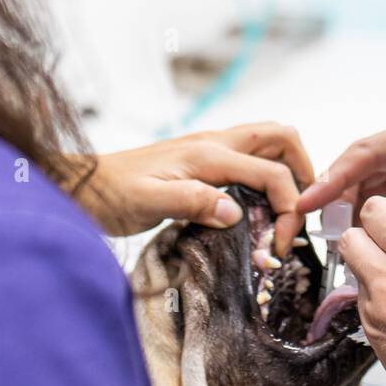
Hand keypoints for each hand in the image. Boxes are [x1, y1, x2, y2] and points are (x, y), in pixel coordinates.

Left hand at [68, 122, 311, 254]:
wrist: (82, 186)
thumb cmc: (111, 195)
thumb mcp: (149, 202)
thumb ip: (193, 203)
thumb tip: (235, 214)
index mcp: (209, 155)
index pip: (272, 173)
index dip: (289, 209)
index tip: (279, 246)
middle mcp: (215, 144)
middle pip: (281, 138)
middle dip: (302, 173)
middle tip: (298, 216)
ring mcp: (210, 149)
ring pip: (268, 146)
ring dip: (286, 174)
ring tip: (283, 214)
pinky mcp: (202, 161)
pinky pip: (248, 160)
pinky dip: (265, 180)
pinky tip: (255, 211)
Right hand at [298, 116, 385, 250]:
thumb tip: (385, 228)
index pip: (371, 151)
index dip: (335, 177)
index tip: (309, 202)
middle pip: (365, 162)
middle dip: (337, 192)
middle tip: (315, 228)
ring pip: (374, 178)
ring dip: (354, 205)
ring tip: (338, 239)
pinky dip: (376, 212)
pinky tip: (367, 239)